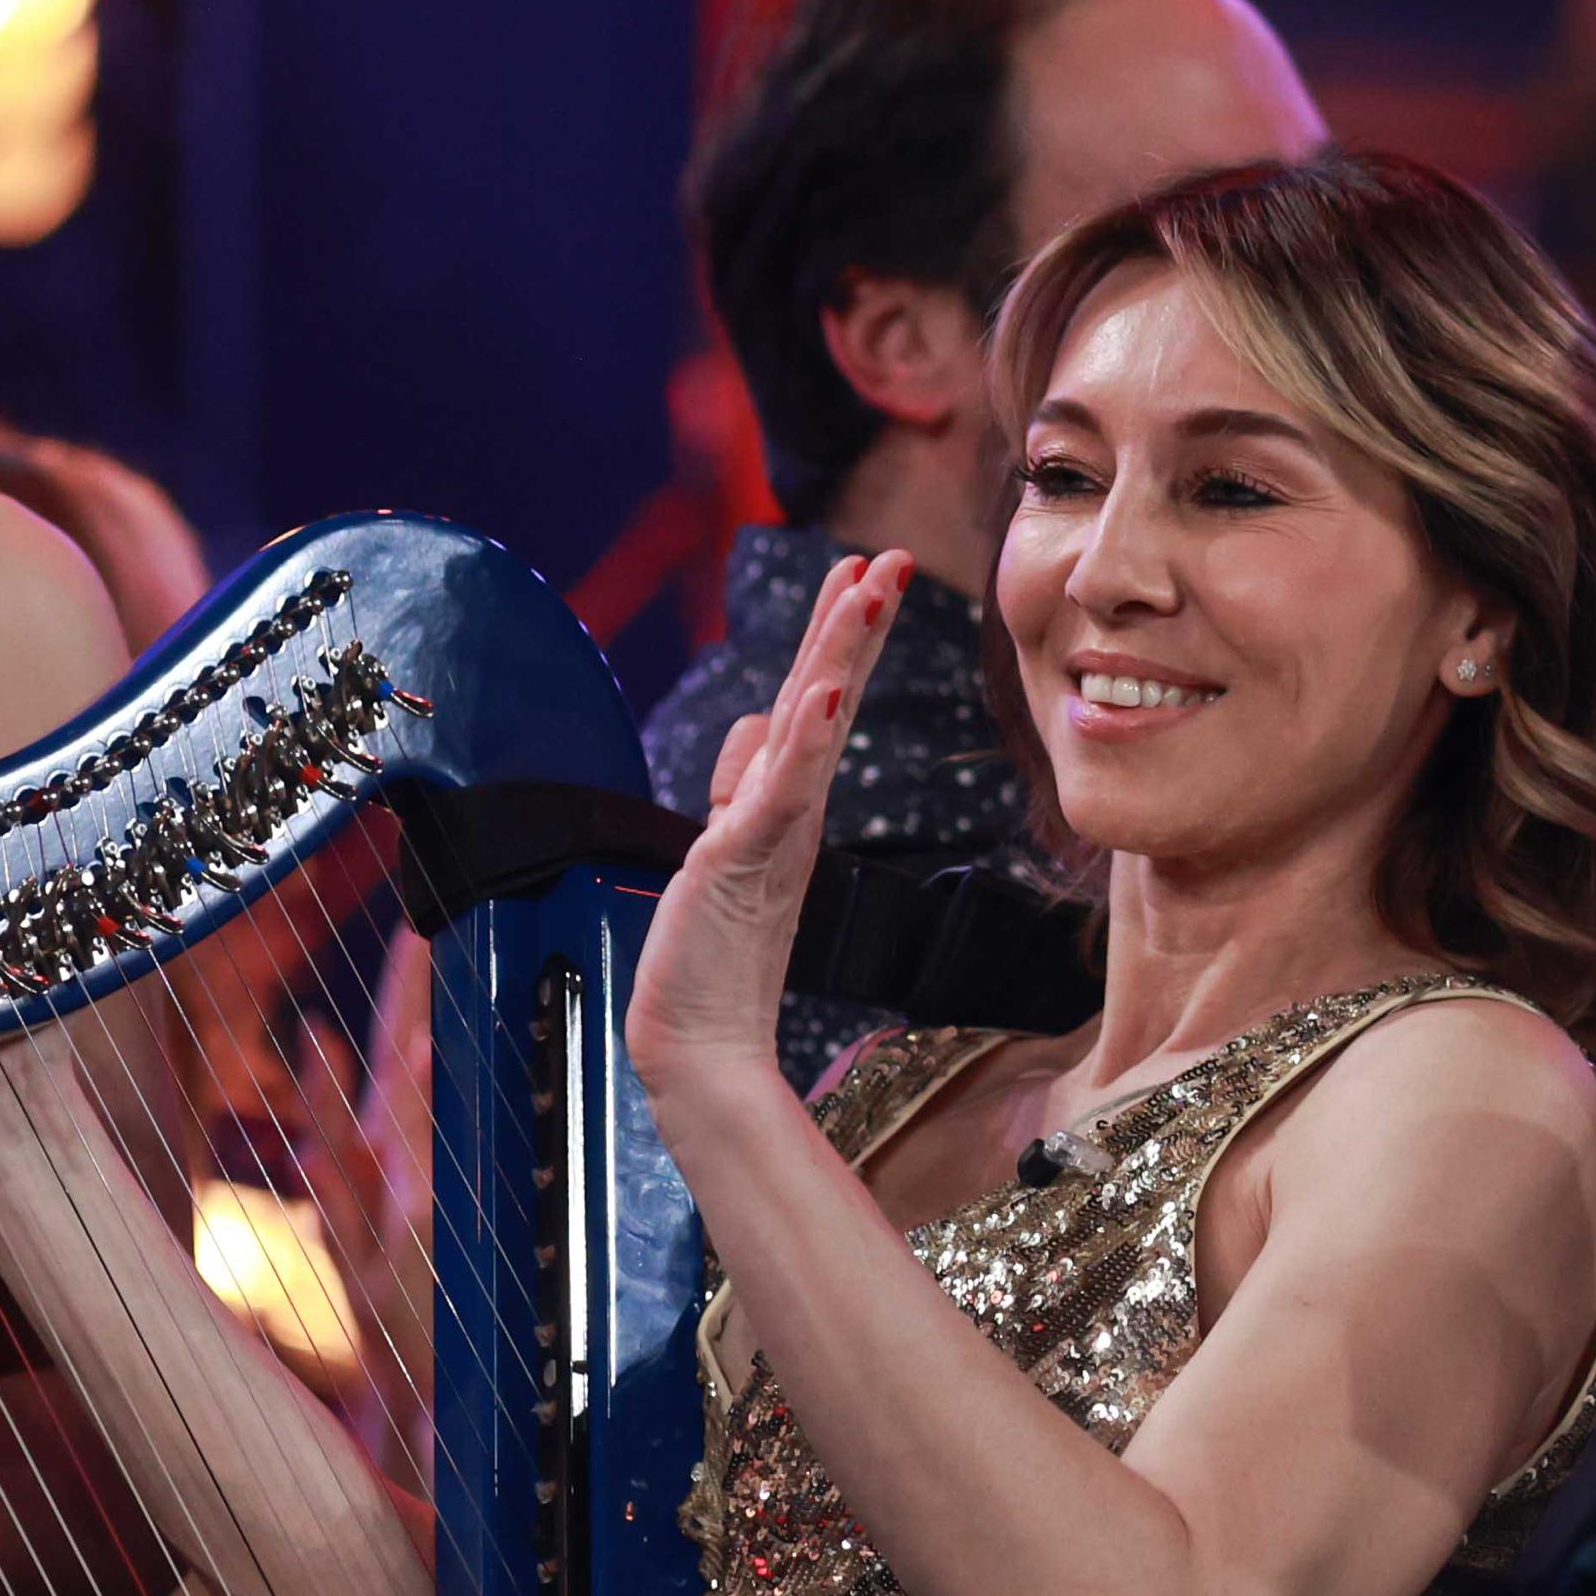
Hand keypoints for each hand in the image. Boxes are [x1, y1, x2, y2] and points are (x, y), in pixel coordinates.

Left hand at [631, 550, 900, 1098]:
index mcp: (790, 800)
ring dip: (839, 654)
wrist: (699, 1038)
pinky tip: (821, 698)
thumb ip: (746, 782)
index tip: (871, 570)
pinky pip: (779, 789)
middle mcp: (792, 806)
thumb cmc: (714, 951)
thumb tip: (761, 722)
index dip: (846, 633)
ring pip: (811, 725)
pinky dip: (803, 742)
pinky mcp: (744, 859)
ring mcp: (774, 830)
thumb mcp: (726, 843)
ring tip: (866, 592)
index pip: (822, 698)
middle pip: (830, 694)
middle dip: (861, 622)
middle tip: (896, 558)